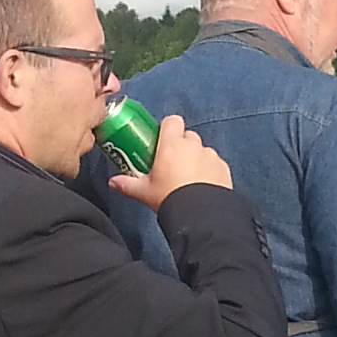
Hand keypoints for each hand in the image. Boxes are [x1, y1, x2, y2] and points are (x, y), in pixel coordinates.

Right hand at [107, 111, 232, 209]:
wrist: (200, 215)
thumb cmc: (170, 198)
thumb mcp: (145, 192)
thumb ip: (127, 184)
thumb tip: (112, 182)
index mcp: (172, 145)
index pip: (172, 121)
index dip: (168, 129)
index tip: (162, 142)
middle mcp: (193, 145)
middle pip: (187, 136)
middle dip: (181, 146)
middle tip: (173, 163)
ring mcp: (211, 155)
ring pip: (202, 150)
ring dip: (196, 158)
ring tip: (190, 179)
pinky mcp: (224, 168)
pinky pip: (215, 163)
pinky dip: (210, 170)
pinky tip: (204, 186)